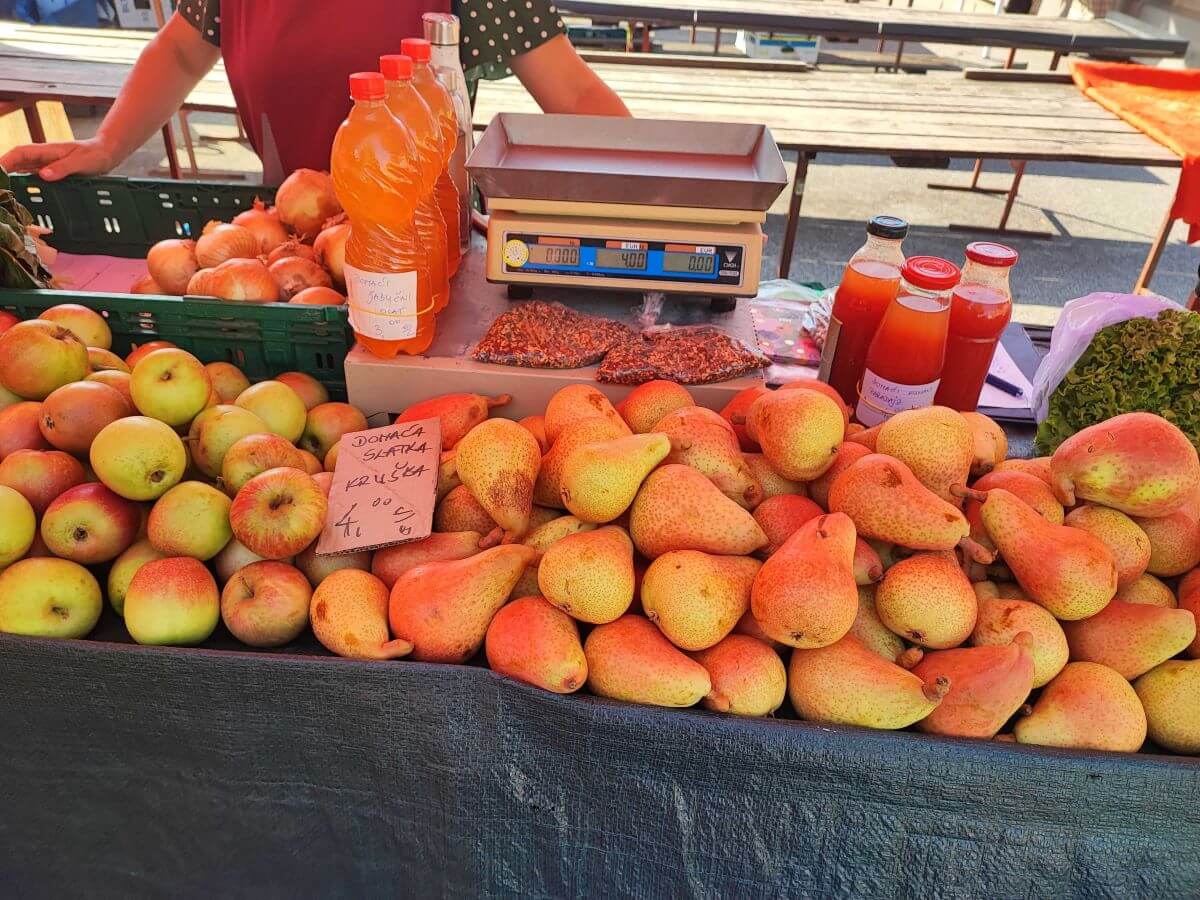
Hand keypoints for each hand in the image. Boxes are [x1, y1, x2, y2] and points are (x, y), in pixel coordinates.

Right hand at [0, 138, 116, 180]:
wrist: (105, 154)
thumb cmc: (93, 155)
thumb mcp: (80, 162)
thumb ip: (62, 168)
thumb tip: (43, 175)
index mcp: (46, 150)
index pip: (19, 152)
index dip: (5, 161)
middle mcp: (42, 156)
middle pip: (16, 161)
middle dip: (3, 169)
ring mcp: (45, 164)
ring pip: (21, 168)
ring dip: (10, 175)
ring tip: (3, 189)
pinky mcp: (50, 171)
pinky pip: (32, 175)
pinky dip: (22, 180)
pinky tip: (17, 189)